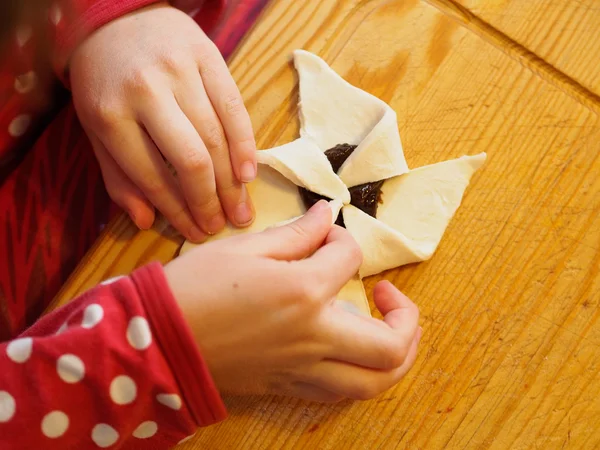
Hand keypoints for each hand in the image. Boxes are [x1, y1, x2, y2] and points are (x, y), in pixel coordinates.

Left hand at [70, 3, 255, 242]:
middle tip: (224, 226)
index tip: (195, 233)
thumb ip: (118, 177)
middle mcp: (146, 92)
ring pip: (217, 137)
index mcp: (110, 115)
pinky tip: (249, 173)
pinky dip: (246, 144)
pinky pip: (234, 108)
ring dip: (232, 182)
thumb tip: (146, 221)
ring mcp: (180, 71)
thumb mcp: (96, 130)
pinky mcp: (207, 56)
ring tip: (241, 211)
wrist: (115, 17)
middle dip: (211, 201)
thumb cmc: (104, 82)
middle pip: (192, 160)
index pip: (152, 176)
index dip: (178, 211)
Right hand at [165, 201, 421, 401]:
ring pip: (375, 382)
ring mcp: (303, 369)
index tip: (326, 233)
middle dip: (406, 317)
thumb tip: (327, 216)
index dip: (342, 238)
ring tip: (391, 331)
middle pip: (391, 345)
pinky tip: (352, 352)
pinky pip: (342, 391)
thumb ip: (296, 234)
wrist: (156, 340)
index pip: (349, 259)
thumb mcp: (244, 247)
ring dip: (397, 356)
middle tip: (390, 294)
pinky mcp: (288, 386)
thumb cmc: (194, 288)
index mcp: (302, 293)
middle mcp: (313, 337)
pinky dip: (361, 373)